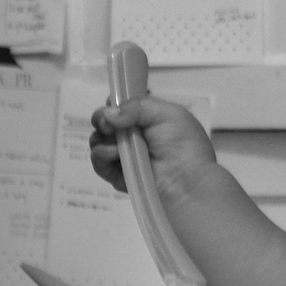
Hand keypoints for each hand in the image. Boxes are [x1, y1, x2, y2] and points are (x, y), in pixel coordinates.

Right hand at [89, 96, 216, 200]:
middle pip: (104, 122)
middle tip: (109, 126)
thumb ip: (137, 107)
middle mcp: (133, 136)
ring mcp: (123, 155)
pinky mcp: (116, 174)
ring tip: (118, 146)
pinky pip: (97, 161)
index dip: (113, 104)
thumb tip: (108, 114)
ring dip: (102, 138)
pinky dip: (102, 155)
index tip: (112, 105)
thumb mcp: (167, 114)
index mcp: (147, 119)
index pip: (120, 106)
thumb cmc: (182, 144)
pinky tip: (115, 155)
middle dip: (102, 119)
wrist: (187, 181)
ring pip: (97, 140)